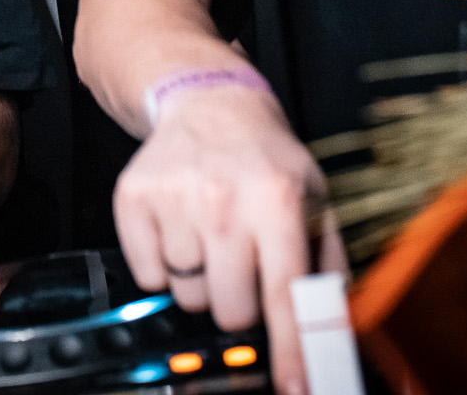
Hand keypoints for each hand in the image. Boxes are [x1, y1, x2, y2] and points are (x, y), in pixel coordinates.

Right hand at [112, 85, 346, 394]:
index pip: (285, 297)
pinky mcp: (133, 198)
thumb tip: (333, 327)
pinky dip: (163, 266)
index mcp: (277, 201)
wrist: (209, 101)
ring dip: (202, 279)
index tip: (296, 387)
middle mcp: (224, 200)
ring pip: (187, 295)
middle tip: (243, 263)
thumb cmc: (266, 159)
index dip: (292, 351)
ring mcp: (174, 199)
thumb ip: (328, 266)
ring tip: (211, 237)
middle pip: (229, 310)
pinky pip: (148, 276)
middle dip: (239, 301)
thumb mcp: (315, 199)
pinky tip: (180, 229)